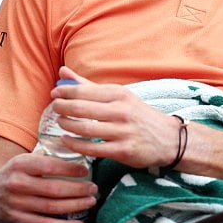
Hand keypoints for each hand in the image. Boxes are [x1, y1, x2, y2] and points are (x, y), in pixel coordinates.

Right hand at [0, 148, 96, 222]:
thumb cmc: (9, 176)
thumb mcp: (20, 161)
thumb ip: (42, 158)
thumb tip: (73, 152)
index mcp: (20, 165)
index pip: (49, 166)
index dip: (69, 169)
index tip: (85, 171)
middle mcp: (17, 184)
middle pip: (54, 189)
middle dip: (78, 190)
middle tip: (93, 189)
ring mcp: (17, 205)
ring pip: (52, 208)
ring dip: (75, 206)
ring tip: (90, 202)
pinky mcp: (18, 221)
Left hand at [47, 67, 185, 171]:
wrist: (168, 139)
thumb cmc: (138, 115)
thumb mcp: (118, 96)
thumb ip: (88, 86)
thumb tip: (63, 72)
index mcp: (119, 94)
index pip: (83, 90)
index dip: (64, 92)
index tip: (54, 94)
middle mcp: (121, 111)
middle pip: (80, 108)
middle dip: (61, 108)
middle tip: (55, 109)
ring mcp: (122, 131)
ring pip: (84, 128)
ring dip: (66, 126)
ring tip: (60, 123)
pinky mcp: (123, 151)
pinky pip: (92, 148)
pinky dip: (75, 144)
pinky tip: (67, 141)